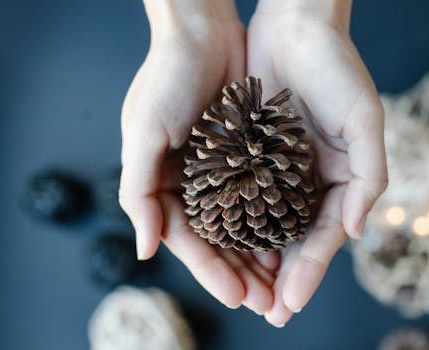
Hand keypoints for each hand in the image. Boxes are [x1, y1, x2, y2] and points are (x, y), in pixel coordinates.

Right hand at [119, 0, 279, 313]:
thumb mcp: (142, 132)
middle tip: (267, 302)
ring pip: (243, 222)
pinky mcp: (247, 152)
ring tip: (281, 280)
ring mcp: (222, 169)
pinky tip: (288, 237)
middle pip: (218, 239)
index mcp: (164, 183)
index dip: (210, 271)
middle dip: (240, 271)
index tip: (237, 297)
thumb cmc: (166, 77)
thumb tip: (144, 250)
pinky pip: (262, 193)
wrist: (201, 32)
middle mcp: (193, 182)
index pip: (188, 240)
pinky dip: (272, 217)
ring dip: (259, 252)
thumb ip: (140, 191)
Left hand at [247, 0, 387, 325]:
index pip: (324, 236)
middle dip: (281, 277)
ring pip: (263, 225)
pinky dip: (233, 222)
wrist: (295, 27)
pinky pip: (239, 194)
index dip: (310, 271)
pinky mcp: (248, 153)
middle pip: (292, 239)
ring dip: (255, 259)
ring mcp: (276, 169)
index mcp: (337, 178)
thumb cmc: (336, 67)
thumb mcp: (364, 118)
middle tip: (267, 313)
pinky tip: (223, 246)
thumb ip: (369, 177)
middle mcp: (306, 180)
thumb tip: (355, 232)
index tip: (290, 303)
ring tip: (243, 293)